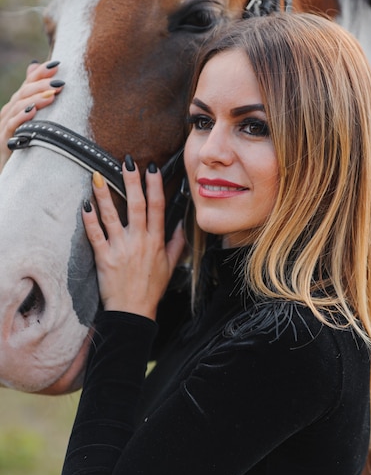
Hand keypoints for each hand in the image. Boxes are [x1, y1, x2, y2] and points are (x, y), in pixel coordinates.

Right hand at [0, 60, 64, 170]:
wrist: (7, 179)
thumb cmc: (23, 151)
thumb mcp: (35, 128)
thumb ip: (39, 108)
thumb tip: (52, 90)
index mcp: (16, 109)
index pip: (28, 85)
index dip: (40, 74)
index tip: (57, 64)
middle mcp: (8, 114)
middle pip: (23, 93)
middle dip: (41, 85)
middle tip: (60, 82)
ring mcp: (3, 128)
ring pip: (17, 107)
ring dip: (35, 99)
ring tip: (52, 95)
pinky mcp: (3, 143)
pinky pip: (10, 127)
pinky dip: (21, 118)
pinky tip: (32, 112)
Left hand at [82, 160, 185, 319]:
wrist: (134, 312)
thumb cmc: (151, 289)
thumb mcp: (169, 266)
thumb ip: (176, 244)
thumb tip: (181, 226)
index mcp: (156, 241)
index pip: (157, 208)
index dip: (155, 186)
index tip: (151, 169)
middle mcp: (139, 241)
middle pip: (137, 205)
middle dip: (131, 182)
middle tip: (126, 162)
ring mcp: (121, 248)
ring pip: (112, 216)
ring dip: (104, 195)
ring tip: (97, 175)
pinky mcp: (104, 258)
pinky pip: (95, 235)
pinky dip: (89, 220)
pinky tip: (85, 205)